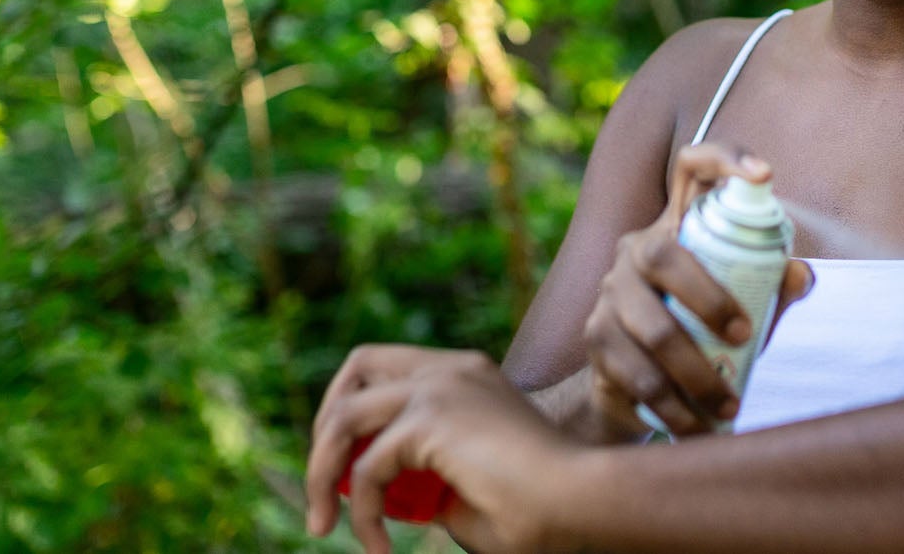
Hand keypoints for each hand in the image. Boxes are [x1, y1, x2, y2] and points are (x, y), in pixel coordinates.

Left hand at [305, 345, 576, 553]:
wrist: (582, 502)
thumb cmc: (540, 511)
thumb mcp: (468, 489)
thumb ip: (427, 480)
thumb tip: (382, 495)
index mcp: (468, 376)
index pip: (390, 370)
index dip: (357, 413)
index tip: (350, 471)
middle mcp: (453, 369)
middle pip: (358, 368)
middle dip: (327, 427)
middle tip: (324, 490)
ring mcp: (442, 386)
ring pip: (345, 416)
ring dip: (321, 471)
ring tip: (323, 526)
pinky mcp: (433, 418)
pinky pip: (367, 469)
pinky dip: (362, 513)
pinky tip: (378, 547)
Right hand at [582, 143, 813, 438]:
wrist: (633, 389)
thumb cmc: (703, 333)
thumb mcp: (742, 307)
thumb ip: (770, 289)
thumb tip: (800, 276)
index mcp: (678, 227)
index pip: (692, 167)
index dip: (725, 157)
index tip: (765, 175)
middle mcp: (637, 250)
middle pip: (664, 255)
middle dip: (708, 298)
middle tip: (744, 335)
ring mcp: (610, 294)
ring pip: (652, 327)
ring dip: (697, 373)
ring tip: (730, 405)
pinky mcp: (596, 340)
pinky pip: (635, 373)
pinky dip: (673, 406)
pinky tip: (698, 427)